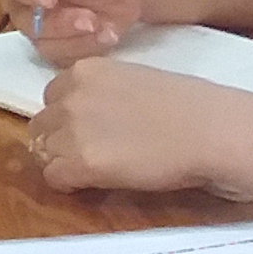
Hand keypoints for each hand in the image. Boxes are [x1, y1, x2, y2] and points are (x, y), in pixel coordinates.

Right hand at [0, 0, 160, 62]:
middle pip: (24, 20)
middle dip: (59, 23)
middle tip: (90, 19)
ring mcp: (39, 25)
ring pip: (43, 44)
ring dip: (77, 39)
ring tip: (107, 28)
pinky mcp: (58, 45)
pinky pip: (63, 58)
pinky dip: (88, 48)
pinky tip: (109, 34)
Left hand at [29, 57, 252, 201]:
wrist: (210, 130)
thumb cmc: (190, 107)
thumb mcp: (136, 82)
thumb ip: (106, 94)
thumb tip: (99, 116)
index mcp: (87, 70)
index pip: (53, 96)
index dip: (68, 117)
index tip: (87, 131)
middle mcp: (71, 95)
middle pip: (42, 123)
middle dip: (59, 139)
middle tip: (88, 154)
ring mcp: (73, 128)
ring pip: (43, 150)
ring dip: (62, 160)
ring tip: (94, 170)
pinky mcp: (81, 162)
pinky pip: (54, 176)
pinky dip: (68, 183)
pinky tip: (91, 183)